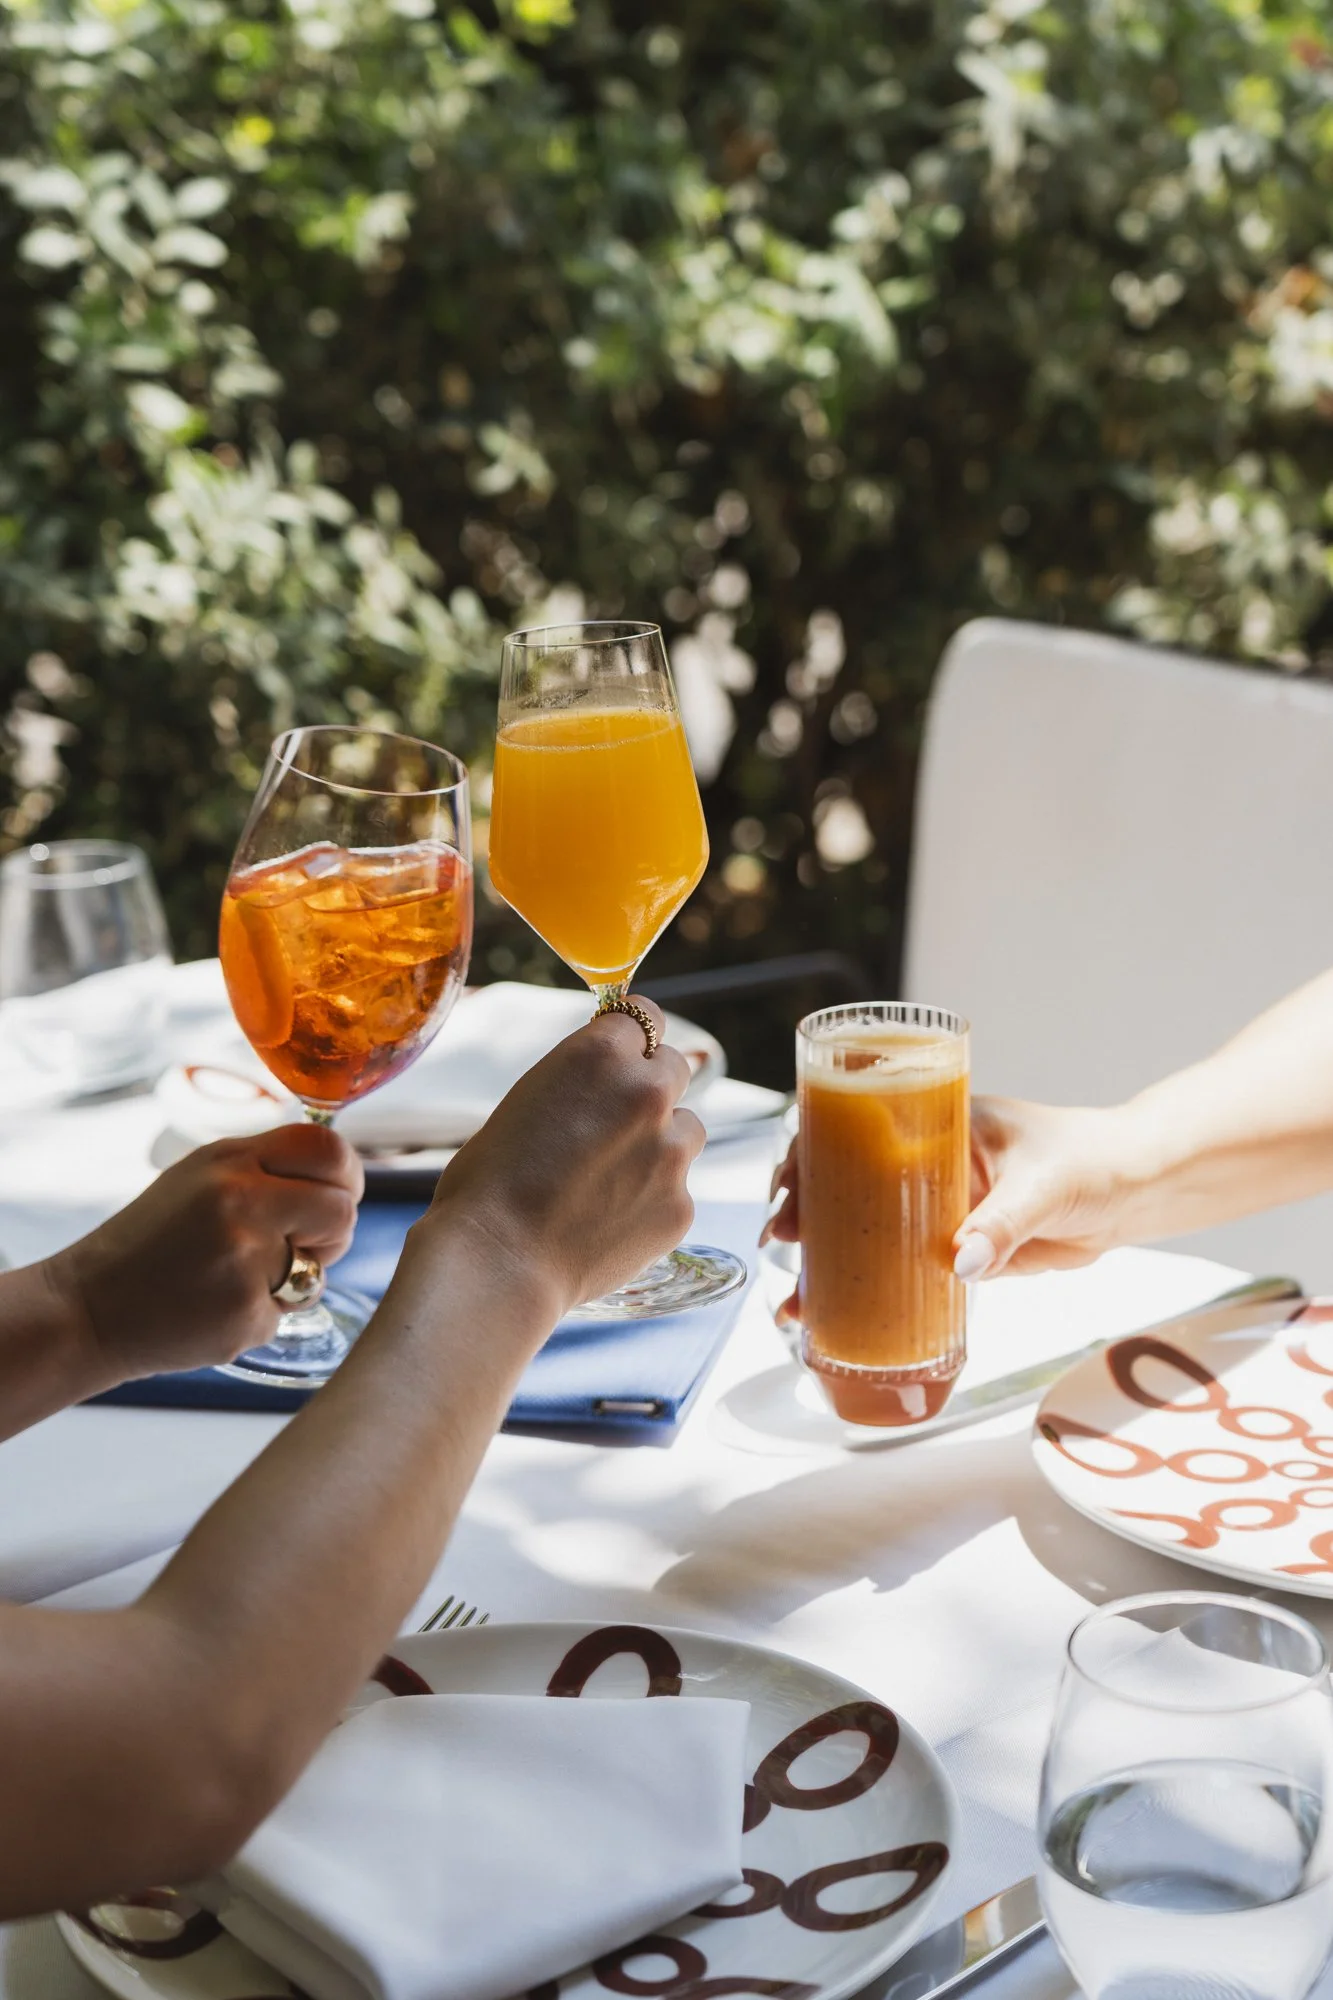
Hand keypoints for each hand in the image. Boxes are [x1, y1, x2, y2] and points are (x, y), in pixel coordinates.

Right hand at [46, 1127, 363, 1384]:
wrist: (88, 1307)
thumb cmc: (152, 1243)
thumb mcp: (200, 1179)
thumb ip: (266, 1171)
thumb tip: (339, 1176)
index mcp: (230, 1160)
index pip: (326, 1148)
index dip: (345, 1175)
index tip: (338, 1193)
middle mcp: (240, 1201)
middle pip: (341, 1208)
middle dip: (332, 1233)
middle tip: (298, 1246)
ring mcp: (244, 1258)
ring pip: (320, 1268)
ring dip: (298, 1278)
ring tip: (240, 1278)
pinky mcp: (245, 1312)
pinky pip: (290, 1312)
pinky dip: (262, 1315)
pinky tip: (217, 1308)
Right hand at [425, 997, 704, 1315]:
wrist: (498, 1262)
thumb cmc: (489, 1183)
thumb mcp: (526, 1101)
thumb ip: (579, 1083)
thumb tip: (602, 1084)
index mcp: (599, 1054)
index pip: (643, 1015)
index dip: (629, 1039)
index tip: (622, 1055)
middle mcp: (647, 1092)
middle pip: (673, 1067)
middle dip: (649, 1087)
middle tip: (613, 1122)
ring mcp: (671, 1152)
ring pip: (687, 1128)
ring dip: (660, 1142)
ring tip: (609, 1177)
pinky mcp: (681, 1205)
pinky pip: (677, 1188)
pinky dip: (652, 1198)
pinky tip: (609, 1220)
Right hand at [761, 1096, 1138, 1291]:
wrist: (1137, 1190)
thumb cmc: (1092, 1159)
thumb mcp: (1044, 1184)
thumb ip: (1003, 1223)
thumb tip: (958, 1263)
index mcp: (939, 1124)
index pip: (857, 1130)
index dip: (813, 1156)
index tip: (791, 1186)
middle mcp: (929, 1165)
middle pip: (849, 1186)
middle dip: (806, 1214)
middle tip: (780, 1242)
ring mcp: (940, 1209)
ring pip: (870, 1234)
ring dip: (830, 1264)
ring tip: (795, 1302)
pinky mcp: (960, 1249)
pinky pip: (906, 1270)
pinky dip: (873, 1293)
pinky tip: (843, 1318)